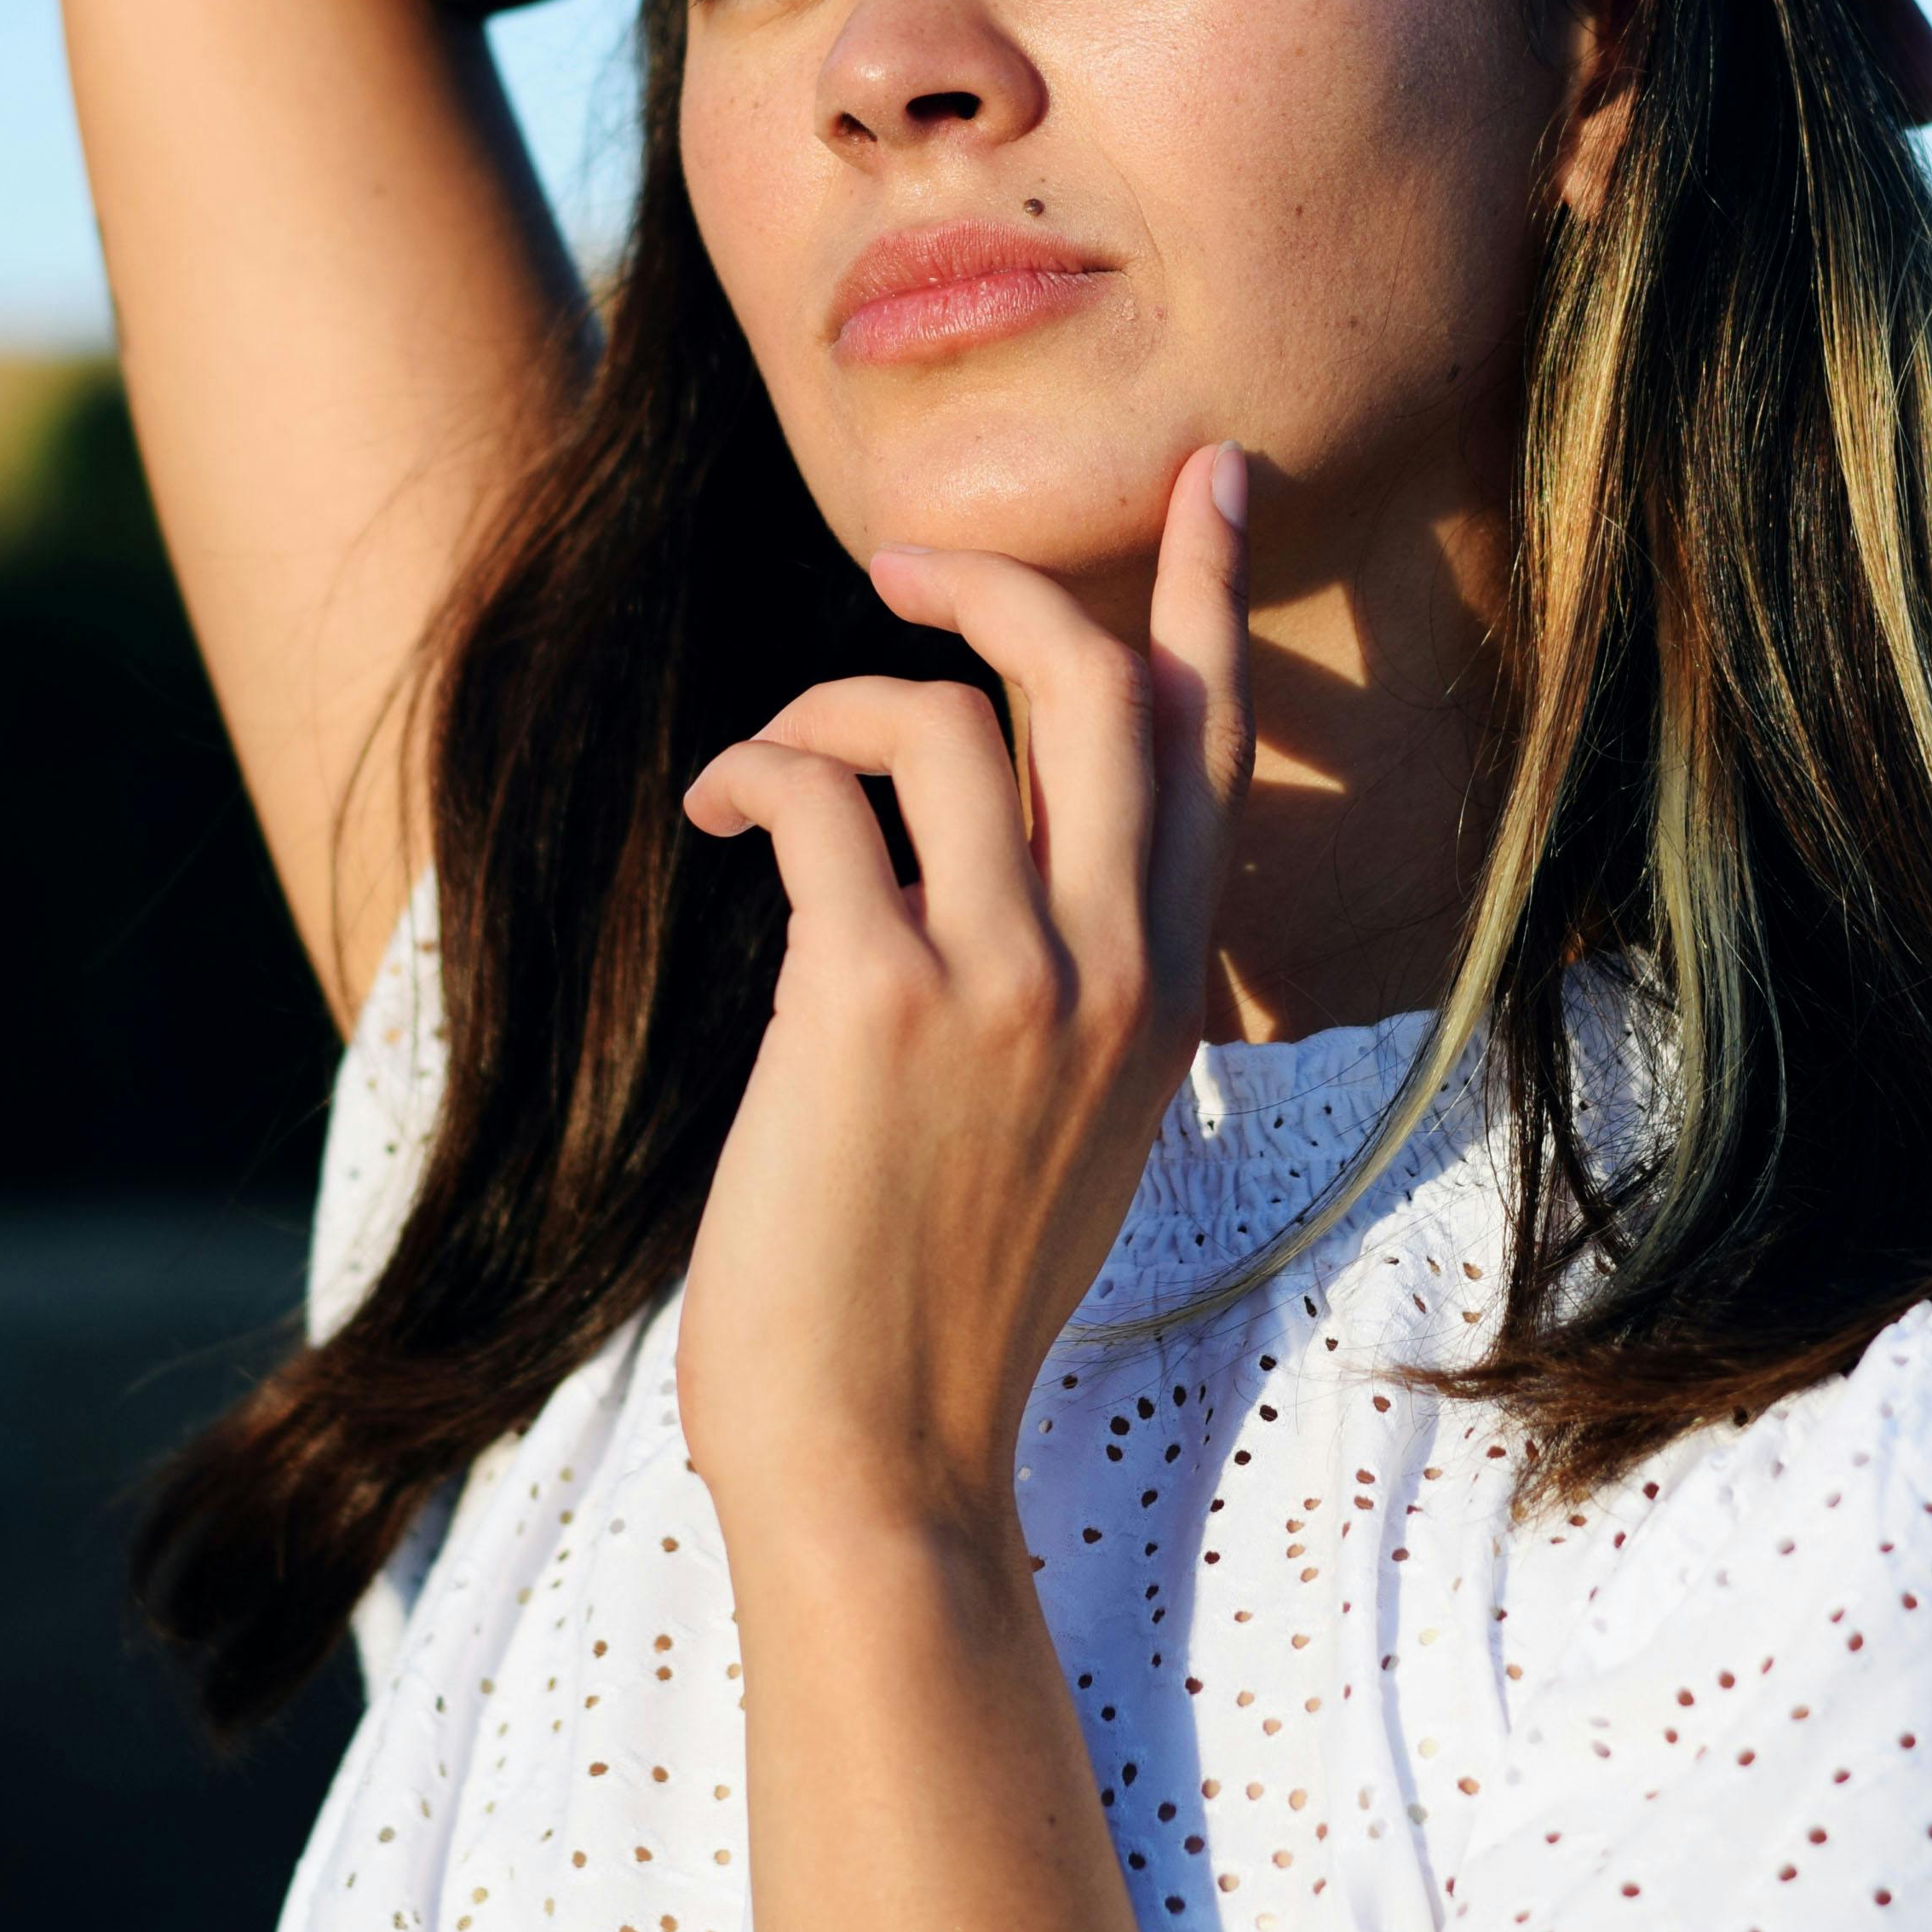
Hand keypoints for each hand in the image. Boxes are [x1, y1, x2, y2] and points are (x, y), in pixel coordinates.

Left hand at [674, 445, 1251, 1545]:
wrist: (880, 1458)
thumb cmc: (941, 1294)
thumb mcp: (1062, 1117)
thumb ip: (1065, 970)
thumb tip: (982, 836)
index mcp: (1167, 988)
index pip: (1213, 747)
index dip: (1208, 593)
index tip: (1214, 474)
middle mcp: (1114, 966)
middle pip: (1092, 684)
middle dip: (995, 584)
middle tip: (898, 557)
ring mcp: (1007, 980)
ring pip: (934, 719)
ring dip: (826, 702)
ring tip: (762, 768)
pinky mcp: (874, 1000)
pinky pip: (815, 799)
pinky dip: (755, 770)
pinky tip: (717, 808)